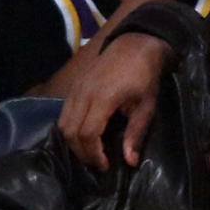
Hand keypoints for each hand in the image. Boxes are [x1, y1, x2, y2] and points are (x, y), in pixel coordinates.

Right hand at [60, 32, 170, 170]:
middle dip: (83, 152)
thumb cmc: (144, 76)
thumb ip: (135, 134)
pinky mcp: (74, 87)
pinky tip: (85, 136)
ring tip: (91, 152)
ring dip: (74, 143)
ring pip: (63, 123)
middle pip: (71, 131)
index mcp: (103, 98)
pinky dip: (70, 129)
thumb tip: (130, 161)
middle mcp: (84, 93)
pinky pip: (64, 113)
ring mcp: (76, 89)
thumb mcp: (146, 106)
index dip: (94, 154)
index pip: (88, 133)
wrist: (134, 44)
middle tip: (98, 163)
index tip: (106, 165)